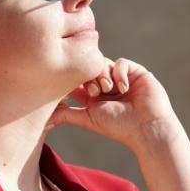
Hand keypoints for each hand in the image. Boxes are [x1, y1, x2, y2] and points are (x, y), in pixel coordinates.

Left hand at [46, 57, 178, 150]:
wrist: (146, 127)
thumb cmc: (118, 127)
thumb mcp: (87, 118)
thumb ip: (65, 114)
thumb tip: (43, 121)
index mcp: (94, 97)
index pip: (78, 79)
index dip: (74, 79)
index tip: (74, 87)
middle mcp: (108, 86)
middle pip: (89, 69)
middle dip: (90, 78)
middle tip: (95, 92)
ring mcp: (122, 79)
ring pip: (103, 63)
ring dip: (104, 75)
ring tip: (109, 90)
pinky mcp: (136, 72)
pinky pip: (120, 62)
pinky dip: (119, 73)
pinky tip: (124, 89)